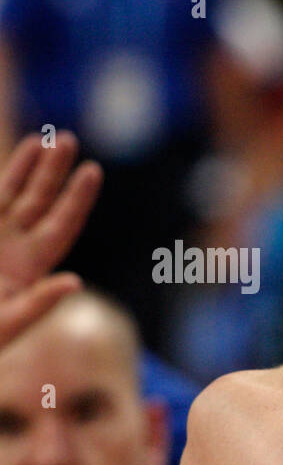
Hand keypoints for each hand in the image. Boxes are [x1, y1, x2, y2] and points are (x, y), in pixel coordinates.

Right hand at [0, 132, 101, 345]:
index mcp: (31, 270)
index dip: (77, 199)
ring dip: (31, 167)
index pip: (62, 226)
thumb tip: (75, 283)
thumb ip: (39, 304)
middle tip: (70, 140)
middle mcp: (15, 249)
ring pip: (15, 194)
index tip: (92, 171)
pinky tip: (24, 153)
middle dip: (56, 173)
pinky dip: (8, 176)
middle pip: (42, 203)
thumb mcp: (7, 325)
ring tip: (49, 139)